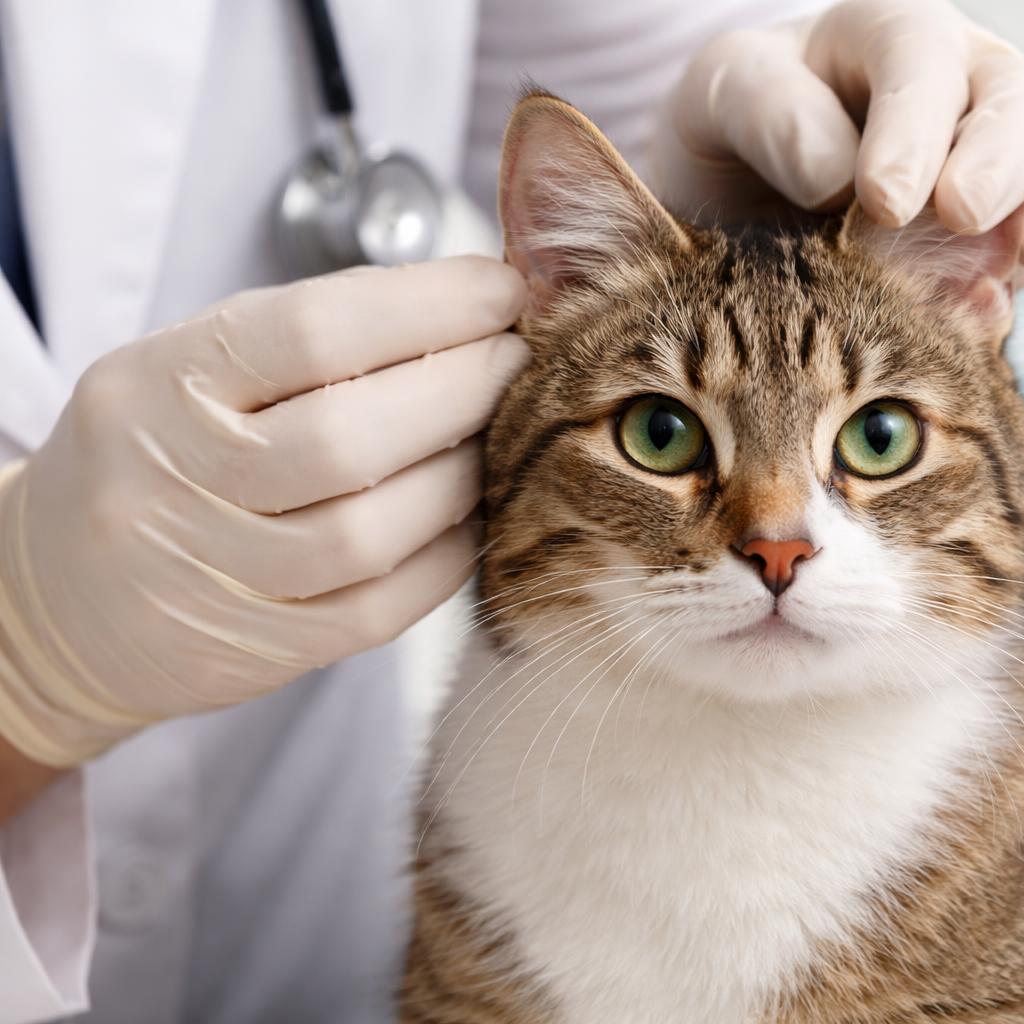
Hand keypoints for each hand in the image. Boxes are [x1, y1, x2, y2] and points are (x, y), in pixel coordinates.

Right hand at [0, 257, 527, 768]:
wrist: (59, 593)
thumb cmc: (162, 453)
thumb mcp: (195, 368)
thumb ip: (314, 338)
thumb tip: (468, 303)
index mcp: (160, 383)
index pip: (311, 332)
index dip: (428, 307)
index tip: (501, 289)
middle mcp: (172, 478)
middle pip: (347, 437)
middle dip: (462, 389)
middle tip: (519, 360)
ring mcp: (209, 573)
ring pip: (366, 532)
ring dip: (463, 476)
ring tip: (501, 435)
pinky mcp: (257, 649)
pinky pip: (377, 608)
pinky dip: (447, 557)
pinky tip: (476, 514)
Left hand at [650, 0, 1023, 277]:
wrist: (744, 206)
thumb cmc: (737, 133)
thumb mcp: (724, 99)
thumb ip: (768, 114)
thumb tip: (833, 174)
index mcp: (888, 36)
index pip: (920, 58)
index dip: (911, 126)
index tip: (882, 199)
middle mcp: (961, 89)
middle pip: (1019, 102)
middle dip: (999, 159)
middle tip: (961, 215)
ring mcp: (995, 163)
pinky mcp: (1004, 236)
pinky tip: (995, 308)